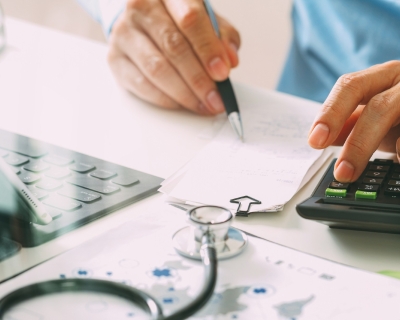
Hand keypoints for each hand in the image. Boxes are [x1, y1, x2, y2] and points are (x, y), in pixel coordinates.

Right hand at [107, 0, 239, 114]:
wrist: (141, 20)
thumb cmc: (177, 20)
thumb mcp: (205, 18)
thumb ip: (221, 36)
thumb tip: (230, 60)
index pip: (190, 19)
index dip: (208, 49)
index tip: (222, 73)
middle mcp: (140, 7)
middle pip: (173, 47)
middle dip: (199, 79)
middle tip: (216, 99)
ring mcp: (124, 34)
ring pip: (157, 69)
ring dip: (184, 94)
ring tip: (203, 105)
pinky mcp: (115, 59)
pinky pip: (142, 85)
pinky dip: (166, 99)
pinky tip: (182, 104)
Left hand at [308, 61, 399, 181]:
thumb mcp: (374, 114)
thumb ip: (349, 124)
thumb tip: (322, 139)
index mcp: (380, 78)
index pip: (350, 87)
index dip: (331, 113)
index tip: (315, 141)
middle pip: (379, 107)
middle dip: (357, 143)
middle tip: (343, 172)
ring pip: (397, 116)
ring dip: (380, 149)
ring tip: (369, 173)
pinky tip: (399, 159)